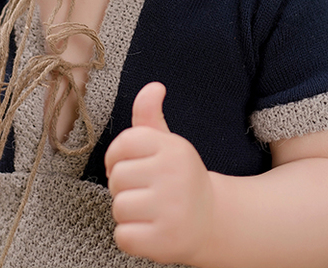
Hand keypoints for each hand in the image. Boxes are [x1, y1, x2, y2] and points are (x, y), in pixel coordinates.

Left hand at [104, 82, 214, 264]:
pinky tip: (150, 230)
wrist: (211, 222)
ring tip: (149, 211)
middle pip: (117, 178)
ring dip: (128, 214)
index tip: (128, 166)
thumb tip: (154, 86)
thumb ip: (150, 116)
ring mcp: (172, 209)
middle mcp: (175, 175)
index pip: (123, 144)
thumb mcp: (167, 145)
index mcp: (174, 148)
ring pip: (119, 208)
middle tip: (145, 192)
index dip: (116, 157)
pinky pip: (123, 237)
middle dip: (123, 188)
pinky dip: (131, 237)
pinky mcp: (165, 240)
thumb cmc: (178, 179)